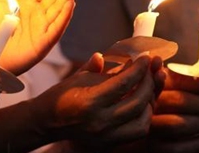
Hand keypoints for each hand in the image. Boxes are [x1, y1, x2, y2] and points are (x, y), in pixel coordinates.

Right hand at [29, 53, 157, 146]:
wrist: (47, 122)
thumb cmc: (62, 95)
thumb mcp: (79, 76)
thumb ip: (99, 66)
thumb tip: (118, 55)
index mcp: (90, 101)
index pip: (124, 82)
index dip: (139, 68)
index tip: (146, 57)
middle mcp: (100, 121)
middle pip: (137, 101)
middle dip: (149, 82)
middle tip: (151, 70)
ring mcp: (106, 136)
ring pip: (142, 121)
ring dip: (149, 102)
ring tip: (148, 87)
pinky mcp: (109, 143)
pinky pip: (136, 132)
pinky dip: (144, 117)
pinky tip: (142, 104)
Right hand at [144, 67, 198, 151]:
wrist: (134, 126)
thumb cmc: (158, 104)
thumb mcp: (170, 88)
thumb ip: (195, 84)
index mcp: (152, 83)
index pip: (177, 80)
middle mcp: (147, 104)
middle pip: (180, 101)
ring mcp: (148, 126)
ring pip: (179, 124)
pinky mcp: (151, 147)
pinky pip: (176, 148)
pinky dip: (197, 143)